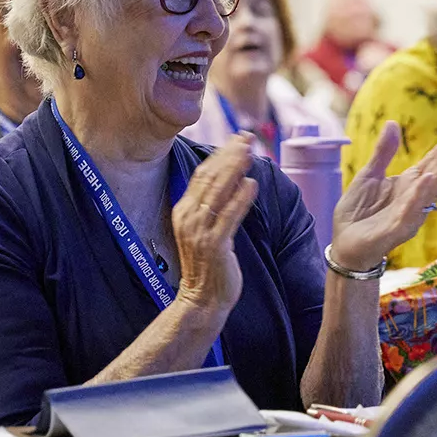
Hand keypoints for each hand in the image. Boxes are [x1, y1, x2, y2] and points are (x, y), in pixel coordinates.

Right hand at [169, 136, 258, 313]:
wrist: (201, 299)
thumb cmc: (208, 263)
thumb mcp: (204, 229)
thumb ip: (213, 205)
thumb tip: (232, 177)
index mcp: (183, 211)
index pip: (201, 174)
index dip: (220, 154)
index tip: (237, 138)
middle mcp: (188, 218)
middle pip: (210, 177)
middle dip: (230, 154)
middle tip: (248, 137)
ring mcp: (199, 231)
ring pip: (219, 192)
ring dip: (236, 169)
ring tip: (251, 152)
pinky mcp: (214, 245)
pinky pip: (229, 216)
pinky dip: (240, 198)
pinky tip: (252, 184)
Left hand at [330, 122, 436, 270]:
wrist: (344, 246)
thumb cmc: (358, 212)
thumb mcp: (369, 175)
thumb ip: (383, 152)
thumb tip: (393, 123)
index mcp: (408, 185)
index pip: (431, 163)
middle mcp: (413, 200)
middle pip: (435, 174)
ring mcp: (407, 215)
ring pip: (427, 193)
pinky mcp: (394, 230)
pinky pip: (409, 212)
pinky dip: (418, 196)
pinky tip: (426, 180)